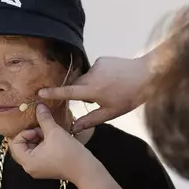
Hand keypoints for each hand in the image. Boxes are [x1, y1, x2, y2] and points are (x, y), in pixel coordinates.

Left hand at [8, 104, 98, 184]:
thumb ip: (44, 118)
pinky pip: (38, 153)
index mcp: (27, 161)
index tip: (39, 128)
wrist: (85, 169)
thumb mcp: (54, 132)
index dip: (25, 132)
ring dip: (39, 138)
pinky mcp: (46, 167)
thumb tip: (39, 106)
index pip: (15, 143)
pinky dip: (43, 144)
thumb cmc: (69, 153)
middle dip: (32, 135)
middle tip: (44, 130)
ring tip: (50, 134)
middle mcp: (29, 167)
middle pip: (22, 146)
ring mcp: (38, 168)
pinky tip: (54, 139)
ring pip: (31, 148)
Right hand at [38, 55, 152, 132]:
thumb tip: (74, 128)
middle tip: (96, 100)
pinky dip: (99, 77)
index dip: (53, 92)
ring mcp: (97, 65)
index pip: (68, 92)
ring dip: (91, 85)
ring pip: (86, 78)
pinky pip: (95, 70)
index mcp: (92, 90)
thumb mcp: (111, 113)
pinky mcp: (102, 59)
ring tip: (109, 90)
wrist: (148, 74)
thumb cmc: (130, 97)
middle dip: (80, 93)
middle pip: (76, 85)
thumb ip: (90, 120)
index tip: (40, 92)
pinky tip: (113, 80)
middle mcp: (91, 76)